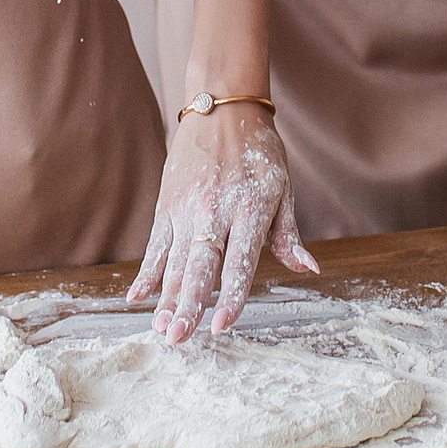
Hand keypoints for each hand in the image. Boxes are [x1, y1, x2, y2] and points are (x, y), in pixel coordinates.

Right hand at [128, 105, 317, 341]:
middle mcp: (215, 211)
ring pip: (173, 260)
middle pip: (199, 266)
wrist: (221, 107)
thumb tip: (308, 270)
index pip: (239, 262)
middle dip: (188, 305)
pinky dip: (147, 272)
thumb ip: (288, 234)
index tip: (221, 326)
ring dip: (165, 297)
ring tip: (160, 327)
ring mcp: (186, 208)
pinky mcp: (167, 205)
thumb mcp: (283, 189)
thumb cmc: (259, 151)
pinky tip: (138, 297)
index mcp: (249, 209)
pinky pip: (155, 245)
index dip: (230, 296)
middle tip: (178, 340)